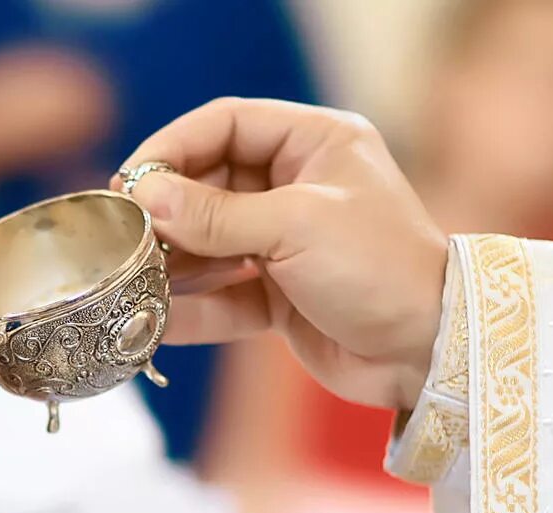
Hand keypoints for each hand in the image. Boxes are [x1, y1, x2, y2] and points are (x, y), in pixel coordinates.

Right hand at [115, 98, 447, 409]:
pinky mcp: (281, 297)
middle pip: (211, 186)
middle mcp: (299, 187)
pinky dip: (192, 310)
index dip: (174, 146)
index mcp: (316, 143)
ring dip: (172, 264)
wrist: (430, 349)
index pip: (227, 124)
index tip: (130, 179)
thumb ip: (216, 214)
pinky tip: (155, 322)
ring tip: (131, 280)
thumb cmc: (379, 267)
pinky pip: (224, 296)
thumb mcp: (295, 226)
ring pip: (212, 245)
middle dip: (167, 213)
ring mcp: (288, 244)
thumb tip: (146, 198)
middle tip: (123, 237)